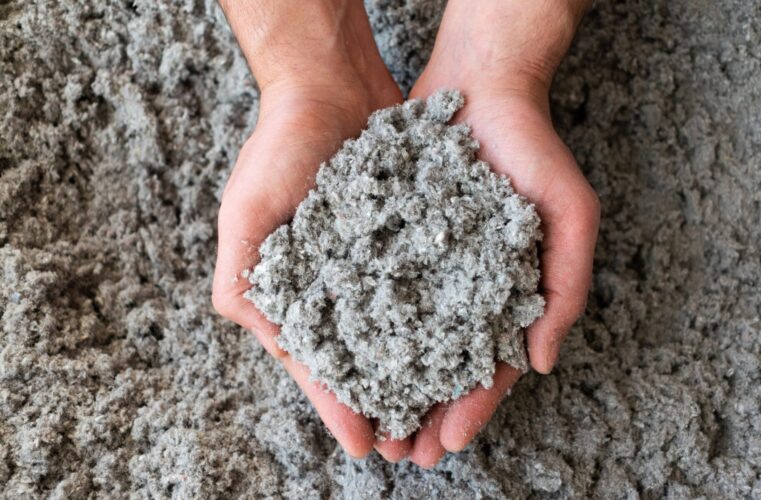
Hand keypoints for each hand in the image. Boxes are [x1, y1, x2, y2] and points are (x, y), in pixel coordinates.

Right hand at [213, 0, 402, 457]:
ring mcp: (373, 263)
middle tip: (412, 446)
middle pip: (362, 357)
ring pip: (400, 330)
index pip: (316, 360)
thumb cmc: (280, 148)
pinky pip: (429, 285)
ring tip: (442, 412)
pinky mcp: (408, 238)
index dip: (337, 403)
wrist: (330, 86)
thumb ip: (245, 281)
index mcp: (292, 291)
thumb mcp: (247, 214)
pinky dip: (443, 316)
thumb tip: (265, 341)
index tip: (366, 444)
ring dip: (417, 372)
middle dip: (383, 401)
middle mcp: (335, 284)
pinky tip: (464, 345)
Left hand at [394, 0, 599, 466]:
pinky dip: (362, 324)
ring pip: (405, 337)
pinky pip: (374, 288)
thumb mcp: (571, 214)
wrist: (481, 86)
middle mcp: (464, 288)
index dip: (474, 406)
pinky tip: (345, 355)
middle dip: (426, 410)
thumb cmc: (535, 150)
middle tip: (402, 453)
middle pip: (443, 363)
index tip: (448, 441)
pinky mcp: (390, 239)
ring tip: (371, 424)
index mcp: (509, 293)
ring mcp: (427, 265)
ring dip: (390, 383)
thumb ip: (566, 286)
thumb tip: (541, 363)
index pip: (492, 365)